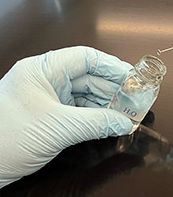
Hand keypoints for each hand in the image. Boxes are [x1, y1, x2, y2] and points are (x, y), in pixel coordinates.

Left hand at [0, 46, 132, 187]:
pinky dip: (97, 116)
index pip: (85, 58)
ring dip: (108, 104)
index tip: (133, 77)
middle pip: (89, 77)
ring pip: (87, 95)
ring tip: (128, 113)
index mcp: (42, 70)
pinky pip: (80, 110)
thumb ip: (96, 123)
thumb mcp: (58, 128)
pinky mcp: (50, 115)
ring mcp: (48, 98)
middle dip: (114, 89)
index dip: (112, 66)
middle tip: (136, 100)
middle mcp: (46, 80)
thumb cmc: (4, 139)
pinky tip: (111, 122)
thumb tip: (123, 122)